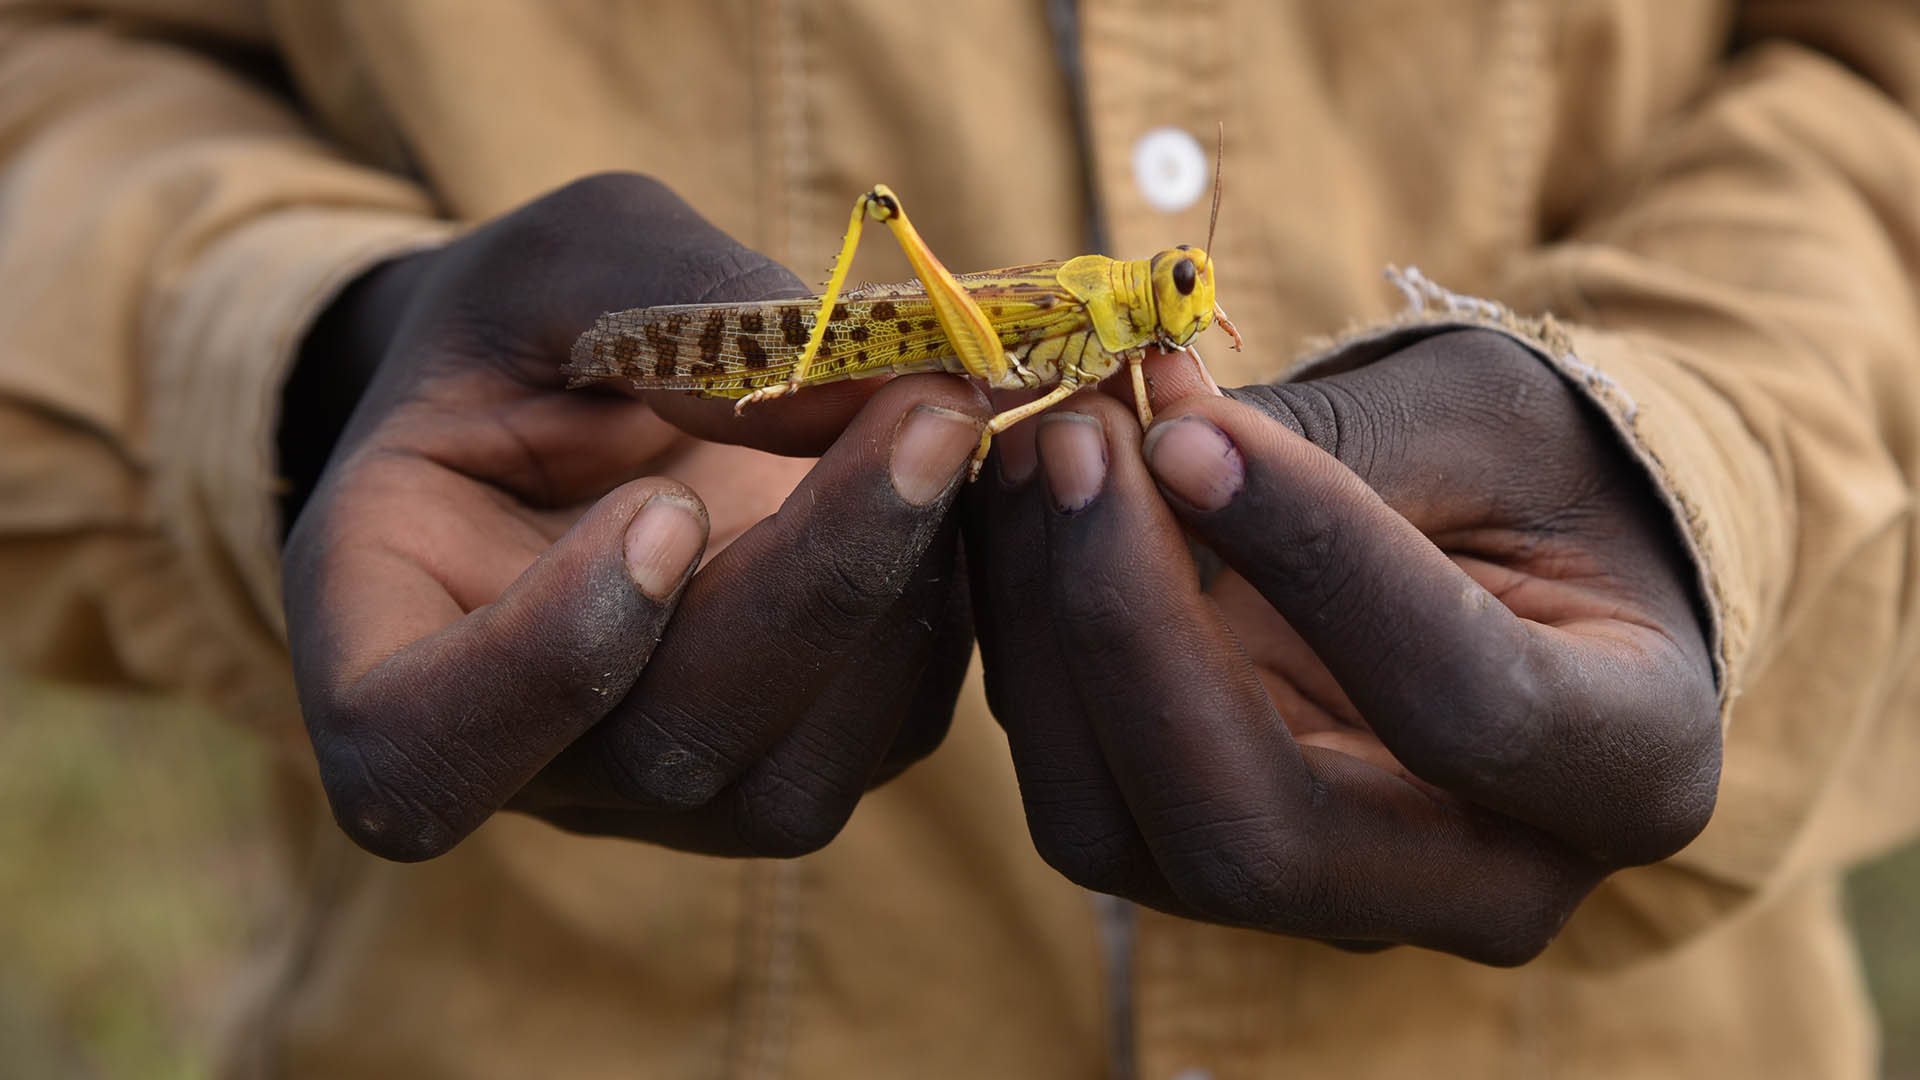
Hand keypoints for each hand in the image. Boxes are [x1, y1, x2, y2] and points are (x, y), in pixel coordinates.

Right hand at [281, 173, 987, 861]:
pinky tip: (963, 481)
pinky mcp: (793, 765)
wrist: (588, 399)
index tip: (664, 504)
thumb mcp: (566, 256)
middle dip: (814, 581)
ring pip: (795, 777)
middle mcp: (524, 754)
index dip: (544, 667)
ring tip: (948, 424)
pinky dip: (950, 610)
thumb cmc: (538, 327)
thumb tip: (832, 394)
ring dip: (902, 595)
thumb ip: (665, 299)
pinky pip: (890, 735)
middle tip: (927, 411)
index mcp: (385, 633)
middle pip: (664, 750)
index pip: (414, 755)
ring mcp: (663, 788)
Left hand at [963, 329, 1720, 963]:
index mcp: (1628, 769)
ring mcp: (1321, 899)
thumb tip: (1140, 441)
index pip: (1462, 703)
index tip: (1187, 426)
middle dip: (1126, 625)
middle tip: (1074, 439)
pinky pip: (1071, 787)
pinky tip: (1023, 510)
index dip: (1312, 560)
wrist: (1524, 561)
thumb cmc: (1536, 477)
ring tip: (1037, 451)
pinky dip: (1022, 645)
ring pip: (1118, 832)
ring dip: (1042, 630)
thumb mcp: (1483, 422)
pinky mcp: (1202, 858)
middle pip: (1251, 836)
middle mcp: (1477, 885)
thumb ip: (1333, 441)